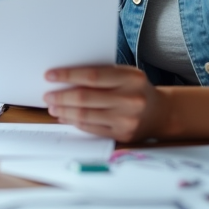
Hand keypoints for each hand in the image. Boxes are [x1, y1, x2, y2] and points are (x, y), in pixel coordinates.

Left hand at [43, 65, 167, 142]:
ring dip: (65, 111)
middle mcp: (130, 99)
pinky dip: (75, 122)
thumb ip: (102, 73)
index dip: (68, 75)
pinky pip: (92, 128)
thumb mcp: (126, 74)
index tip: (50, 75)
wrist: (161, 113)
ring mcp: (127, 119)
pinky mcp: (123, 135)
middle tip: (47, 95)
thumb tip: (65, 78)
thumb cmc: (136, 89)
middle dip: (61, 96)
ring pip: (86, 115)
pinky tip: (65, 117)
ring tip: (53, 106)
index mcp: (130, 78)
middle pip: (86, 97)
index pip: (92, 76)